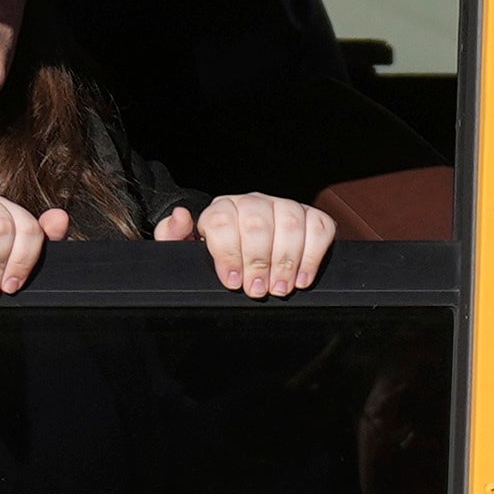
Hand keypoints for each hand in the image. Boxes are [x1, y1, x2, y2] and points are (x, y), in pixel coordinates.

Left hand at [161, 192, 339, 295]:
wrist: (241, 258)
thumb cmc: (214, 258)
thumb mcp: (186, 252)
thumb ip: (173, 237)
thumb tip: (181, 216)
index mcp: (222, 210)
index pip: (223, 221)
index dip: (228, 252)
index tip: (233, 282)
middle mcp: (253, 203)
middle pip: (257, 223)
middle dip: (258, 261)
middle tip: (258, 291)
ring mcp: (284, 207)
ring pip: (290, 222)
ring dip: (287, 260)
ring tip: (280, 289)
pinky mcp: (310, 218)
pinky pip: (319, 227)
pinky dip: (313, 254)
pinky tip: (303, 279)